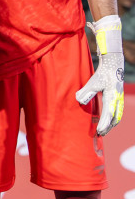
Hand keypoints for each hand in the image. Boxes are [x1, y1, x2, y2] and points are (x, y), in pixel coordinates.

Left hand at [76, 17, 125, 135]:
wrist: (113, 63)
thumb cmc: (102, 73)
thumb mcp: (93, 81)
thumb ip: (86, 91)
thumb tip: (79, 101)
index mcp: (112, 96)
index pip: (109, 114)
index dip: (104, 124)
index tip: (99, 132)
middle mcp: (117, 98)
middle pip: (115, 117)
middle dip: (108, 127)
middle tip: (100, 134)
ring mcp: (119, 98)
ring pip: (117, 115)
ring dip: (111, 123)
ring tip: (103, 130)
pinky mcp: (117, 96)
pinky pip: (116, 110)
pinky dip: (113, 118)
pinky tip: (106, 120)